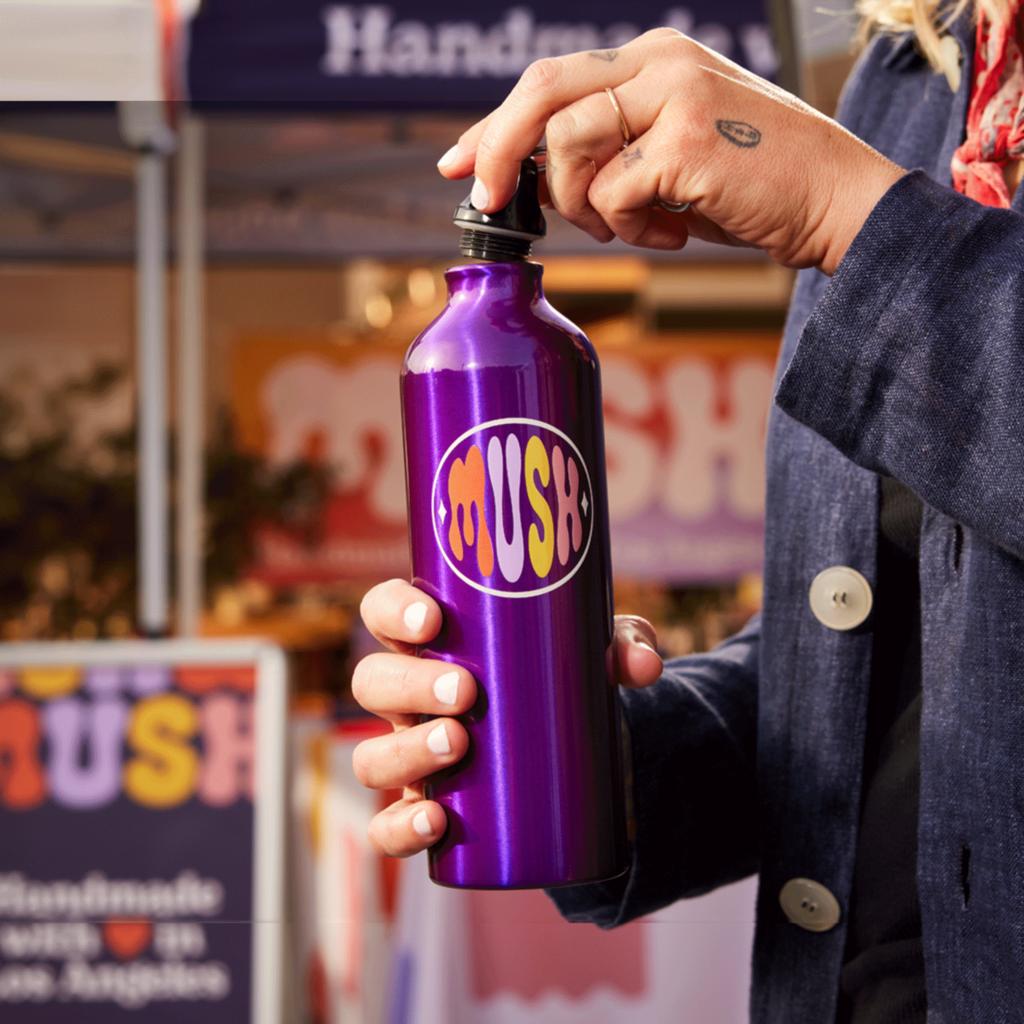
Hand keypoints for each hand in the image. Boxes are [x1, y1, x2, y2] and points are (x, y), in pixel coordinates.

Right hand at [352, 578, 662, 857]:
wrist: (567, 754)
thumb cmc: (561, 681)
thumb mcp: (593, 653)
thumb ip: (622, 645)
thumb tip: (644, 665)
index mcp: (431, 642)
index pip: (383, 611)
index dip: (393, 610)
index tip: (433, 620)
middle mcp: (408, 697)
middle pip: (372, 681)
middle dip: (409, 684)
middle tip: (465, 691)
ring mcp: (409, 755)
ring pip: (371, 755)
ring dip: (406, 750)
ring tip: (459, 744)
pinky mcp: (422, 809)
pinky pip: (387, 828)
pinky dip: (401, 828)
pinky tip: (436, 822)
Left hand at [437, 29, 904, 274]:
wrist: (835, 201)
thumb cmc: (749, 186)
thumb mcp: (668, 160)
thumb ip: (607, 155)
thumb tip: (532, 181)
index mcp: (652, 59)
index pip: (550, 80)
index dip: (495, 124)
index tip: (459, 162)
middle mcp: (660, 62)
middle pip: (542, 91)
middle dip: (498, 150)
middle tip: (484, 200)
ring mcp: (676, 94)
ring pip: (570, 148)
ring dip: (585, 207)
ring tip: (630, 228)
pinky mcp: (688, 140)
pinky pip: (613, 194)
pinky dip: (631, 230)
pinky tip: (671, 235)